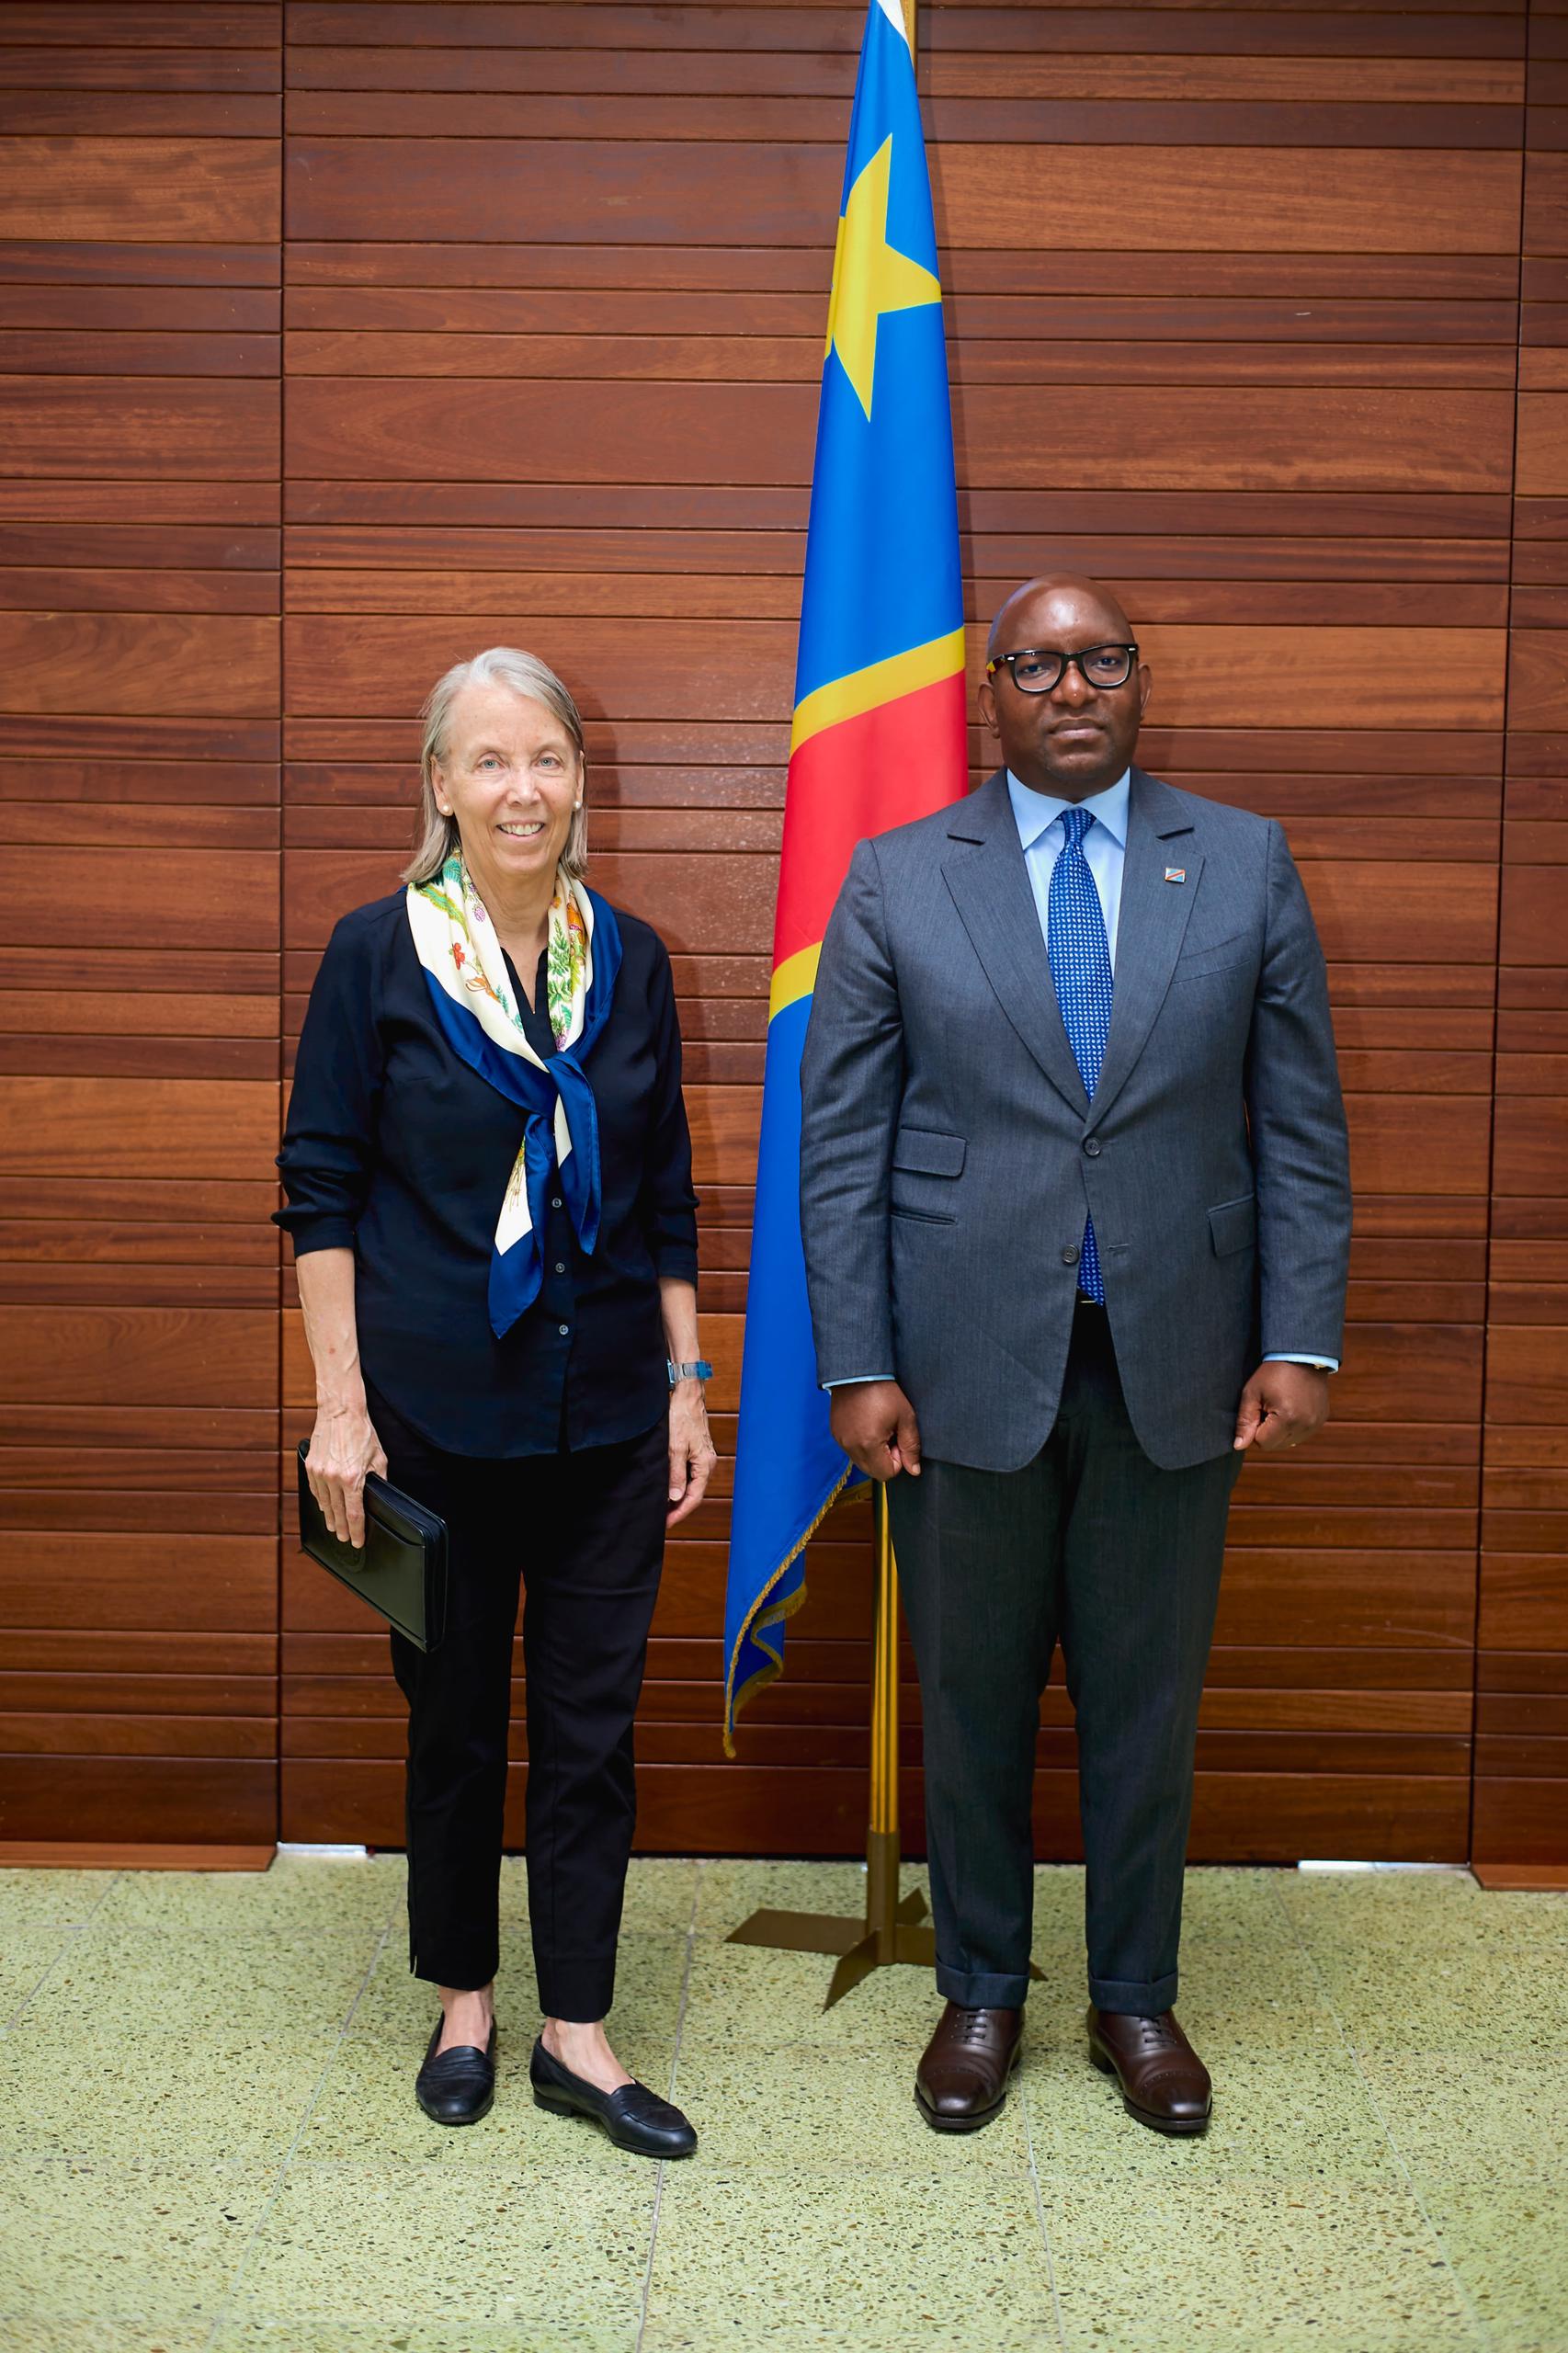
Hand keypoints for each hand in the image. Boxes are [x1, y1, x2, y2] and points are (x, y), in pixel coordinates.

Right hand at [306, 1396, 386, 1547]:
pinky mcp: (310, 1466)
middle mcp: (333, 1478)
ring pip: (324, 1503)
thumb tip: (379, 1495)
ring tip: (333, 1527)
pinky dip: (321, 1501)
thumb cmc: (362, 1432)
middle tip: (344, 1539)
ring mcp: (319, 1473)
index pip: (354, 1514)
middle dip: (342, 1529)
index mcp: (352, 1478)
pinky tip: (325, 1507)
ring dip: (330, 1517)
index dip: (356, 1531)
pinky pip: (315, 1490)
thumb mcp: (378, 1458)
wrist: (340, 1411)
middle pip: (337, 1512)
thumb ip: (379, 1480)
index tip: (357, 1541)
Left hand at [666, 1380, 716, 1529]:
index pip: (694, 1497)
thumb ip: (676, 1473)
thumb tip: (676, 1497)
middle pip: (693, 1493)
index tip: (666, 1523)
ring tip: (661, 1506)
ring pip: (690, 1484)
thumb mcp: (675, 1447)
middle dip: (678, 1508)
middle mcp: (707, 1463)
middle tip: (661, 1519)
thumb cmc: (682, 1417)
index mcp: (705, 1464)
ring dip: (677, 1496)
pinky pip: (687, 1473)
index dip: (680, 1512)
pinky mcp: (695, 1451)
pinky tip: (666, 1487)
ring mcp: (701, 1457)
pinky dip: (677, 1483)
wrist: (687, 1394)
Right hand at [829, 1379, 921, 1481]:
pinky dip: (860, 1444)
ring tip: (878, 1428)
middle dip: (884, 1459)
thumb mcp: (905, 1417)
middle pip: (873, 1471)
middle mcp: (851, 1446)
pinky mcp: (836, 1433)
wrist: (858, 1371)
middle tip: (889, 1434)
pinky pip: (851, 1450)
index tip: (897, 1439)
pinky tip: (866, 1425)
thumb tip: (914, 1470)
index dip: (897, 1460)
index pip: (886, 1473)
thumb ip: (911, 1446)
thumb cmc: (883, 1391)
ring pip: (861, 1462)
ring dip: (872, 1452)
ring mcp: (841, 1440)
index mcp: (869, 1444)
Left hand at [1233, 1363, 1329, 1454]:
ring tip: (1280, 1406)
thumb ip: (1244, 1422)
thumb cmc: (1273, 1372)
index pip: (1262, 1443)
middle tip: (1268, 1407)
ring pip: (1289, 1442)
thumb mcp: (1252, 1393)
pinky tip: (1291, 1407)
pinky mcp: (1321, 1419)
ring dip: (1280, 1430)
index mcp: (1287, 1418)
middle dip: (1267, 1431)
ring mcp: (1315, 1423)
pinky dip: (1293, 1426)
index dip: (1255, 1429)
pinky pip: (1301, 1434)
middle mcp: (1305, 1425)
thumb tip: (1239, 1446)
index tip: (1259, 1410)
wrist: (1301, 1355)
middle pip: (1276, 1446)